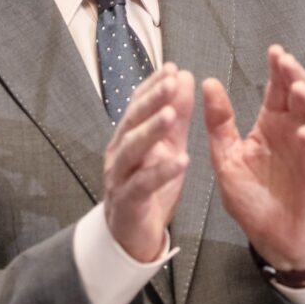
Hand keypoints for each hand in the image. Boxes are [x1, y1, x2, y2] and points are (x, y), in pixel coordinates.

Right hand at [103, 64, 193, 261]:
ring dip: (151, 130)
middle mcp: (120, 153)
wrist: (131, 235)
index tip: (171, 68)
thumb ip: (177, 114)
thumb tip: (185, 78)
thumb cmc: (148, 187)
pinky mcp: (127, 202)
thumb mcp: (167, 146)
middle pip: (132, 121)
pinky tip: (179, 161)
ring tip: (170, 115)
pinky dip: (160, 172)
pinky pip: (142, 185)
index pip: (138, 104)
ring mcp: (120, 177)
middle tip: (170, 83)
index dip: (153, 85)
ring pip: (131, 149)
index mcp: (129, 136)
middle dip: (151, 100)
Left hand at [204, 46, 304, 270]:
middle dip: (297, 77)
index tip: (274, 52)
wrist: (271, 238)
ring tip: (298, 92)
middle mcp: (295, 132)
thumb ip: (219, 123)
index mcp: (272, 125)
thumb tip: (206, 82)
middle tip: (286, 63)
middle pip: (302, 96)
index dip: (279, 70)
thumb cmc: (251, 199)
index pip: (278, 90)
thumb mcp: (226, 159)